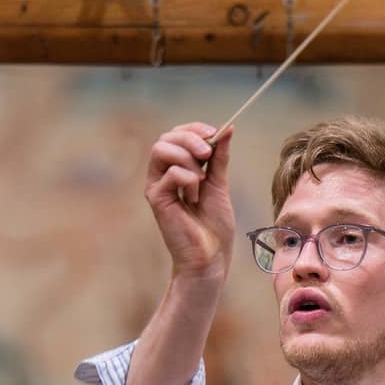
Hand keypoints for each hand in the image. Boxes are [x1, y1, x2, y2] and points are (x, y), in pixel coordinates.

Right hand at [144, 123, 234, 283]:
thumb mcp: (219, 184)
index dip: (195, 129)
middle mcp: (163, 174)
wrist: (211, 256)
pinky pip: (170, 173)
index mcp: (177, 168)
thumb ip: (219, 158)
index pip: (177, 134)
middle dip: (190, 138)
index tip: (215, 133)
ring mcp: (157, 185)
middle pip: (166, 137)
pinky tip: (193, 198)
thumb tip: (228, 129)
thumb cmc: (213, 225)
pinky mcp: (156, 198)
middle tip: (208, 154)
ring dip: (187, 158)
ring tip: (201, 180)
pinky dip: (187, 179)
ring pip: (161, 149)